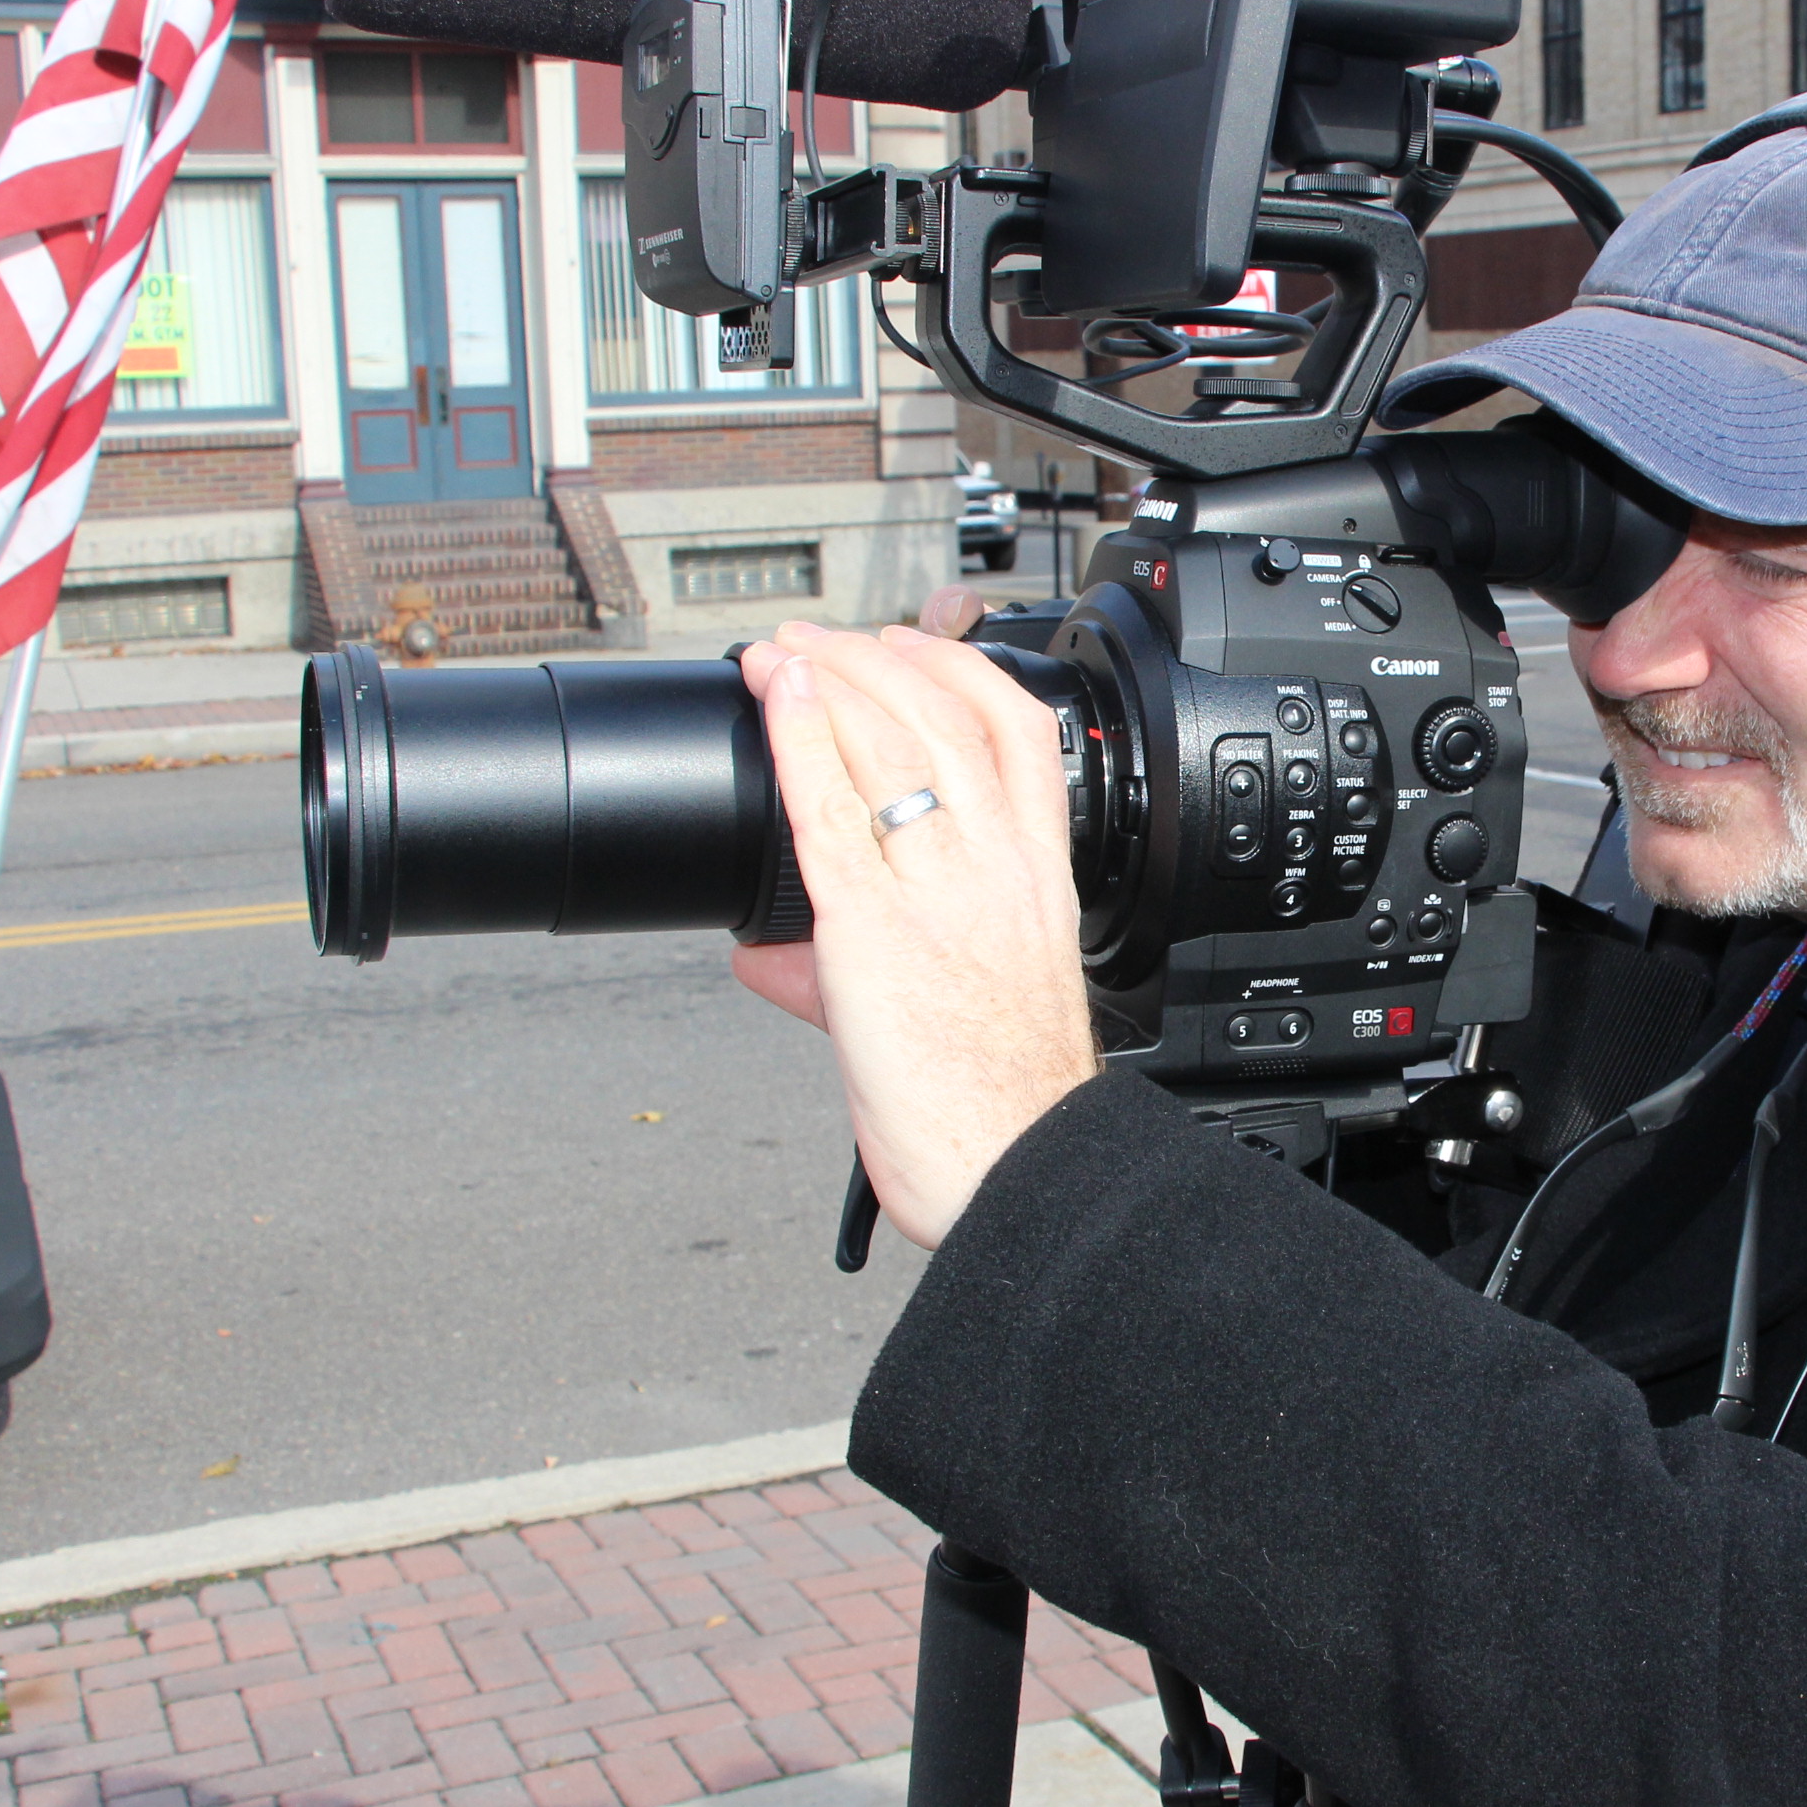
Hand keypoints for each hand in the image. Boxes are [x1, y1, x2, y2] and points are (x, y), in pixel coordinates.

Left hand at [730, 619, 1097, 1248]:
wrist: (1018, 1165)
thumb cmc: (1005, 1099)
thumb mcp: (971, 1003)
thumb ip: (857, 968)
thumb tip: (768, 954)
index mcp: (1038, 878)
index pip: (1018, 733)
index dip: (957, 669)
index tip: (907, 646)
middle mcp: (996, 869)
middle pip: (943, 716)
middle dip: (872, 657)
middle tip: (819, 640)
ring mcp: (937, 893)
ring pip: (888, 743)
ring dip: (826, 678)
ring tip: (781, 653)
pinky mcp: (872, 932)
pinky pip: (830, 811)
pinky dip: (800, 739)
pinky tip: (777, 701)